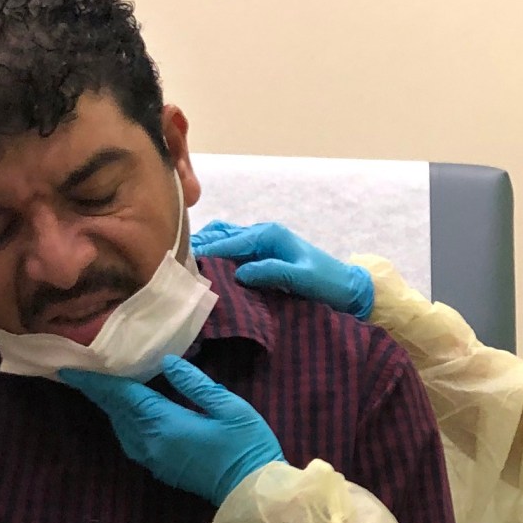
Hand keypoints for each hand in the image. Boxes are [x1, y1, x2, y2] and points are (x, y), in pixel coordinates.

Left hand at [58, 358, 286, 504]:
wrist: (251, 494)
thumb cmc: (247, 446)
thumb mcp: (228, 407)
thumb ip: (195, 384)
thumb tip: (166, 363)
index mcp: (165, 424)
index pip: (123, 396)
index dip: (97, 381)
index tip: (71, 368)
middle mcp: (151, 443)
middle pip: (117, 412)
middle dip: (98, 392)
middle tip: (81, 372)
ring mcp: (154, 459)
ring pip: (122, 428)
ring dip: (111, 408)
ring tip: (103, 389)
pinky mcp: (161, 469)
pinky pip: (132, 440)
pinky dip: (124, 422)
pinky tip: (129, 413)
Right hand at [192, 221, 375, 319]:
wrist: (348, 288)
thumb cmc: (327, 283)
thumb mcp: (302, 279)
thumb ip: (272, 272)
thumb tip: (240, 273)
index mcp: (268, 235)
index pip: (227, 241)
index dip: (204, 253)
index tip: (181, 266)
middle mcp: (261, 233)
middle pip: (219, 235)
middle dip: (198, 248)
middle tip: (173, 267)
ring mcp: (260, 243)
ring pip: (222, 241)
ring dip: (205, 252)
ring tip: (182, 270)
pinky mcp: (261, 255)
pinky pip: (231, 252)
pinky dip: (215, 257)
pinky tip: (203, 272)